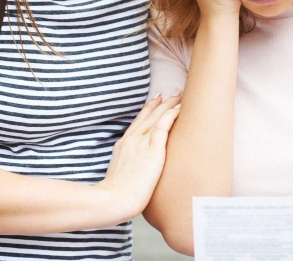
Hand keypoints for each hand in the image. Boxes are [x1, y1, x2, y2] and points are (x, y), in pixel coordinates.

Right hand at [96, 93, 180, 220]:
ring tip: (179, 95)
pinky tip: (179, 110)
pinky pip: (163, 127)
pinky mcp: (153, 151)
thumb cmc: (117, 196)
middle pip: (148, 116)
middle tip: (171, 93)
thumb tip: (135, 172)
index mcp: (123, 145)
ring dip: (168, 105)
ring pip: (156, 117)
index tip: (155, 100)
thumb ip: (128, 167)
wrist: (113, 200)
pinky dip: (171, 116)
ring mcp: (141, 144)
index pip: (138, 123)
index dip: (147, 110)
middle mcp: (131, 140)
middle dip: (160, 103)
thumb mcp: (120, 175)